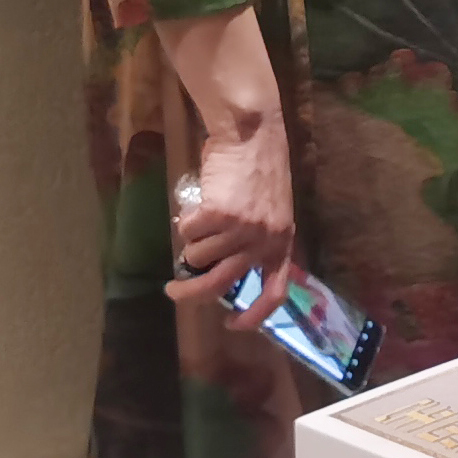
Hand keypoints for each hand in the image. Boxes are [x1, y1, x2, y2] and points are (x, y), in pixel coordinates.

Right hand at [169, 116, 296, 329]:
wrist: (253, 133)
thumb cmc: (258, 170)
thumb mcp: (270, 211)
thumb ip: (253, 240)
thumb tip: (218, 269)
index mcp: (282, 242)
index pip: (274, 292)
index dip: (254, 316)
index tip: (232, 324)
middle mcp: (265, 240)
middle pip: (220, 286)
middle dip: (190, 294)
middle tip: (174, 290)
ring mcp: (242, 228)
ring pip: (198, 257)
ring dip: (190, 244)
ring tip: (199, 223)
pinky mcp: (219, 214)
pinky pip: (188, 232)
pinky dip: (185, 221)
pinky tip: (196, 205)